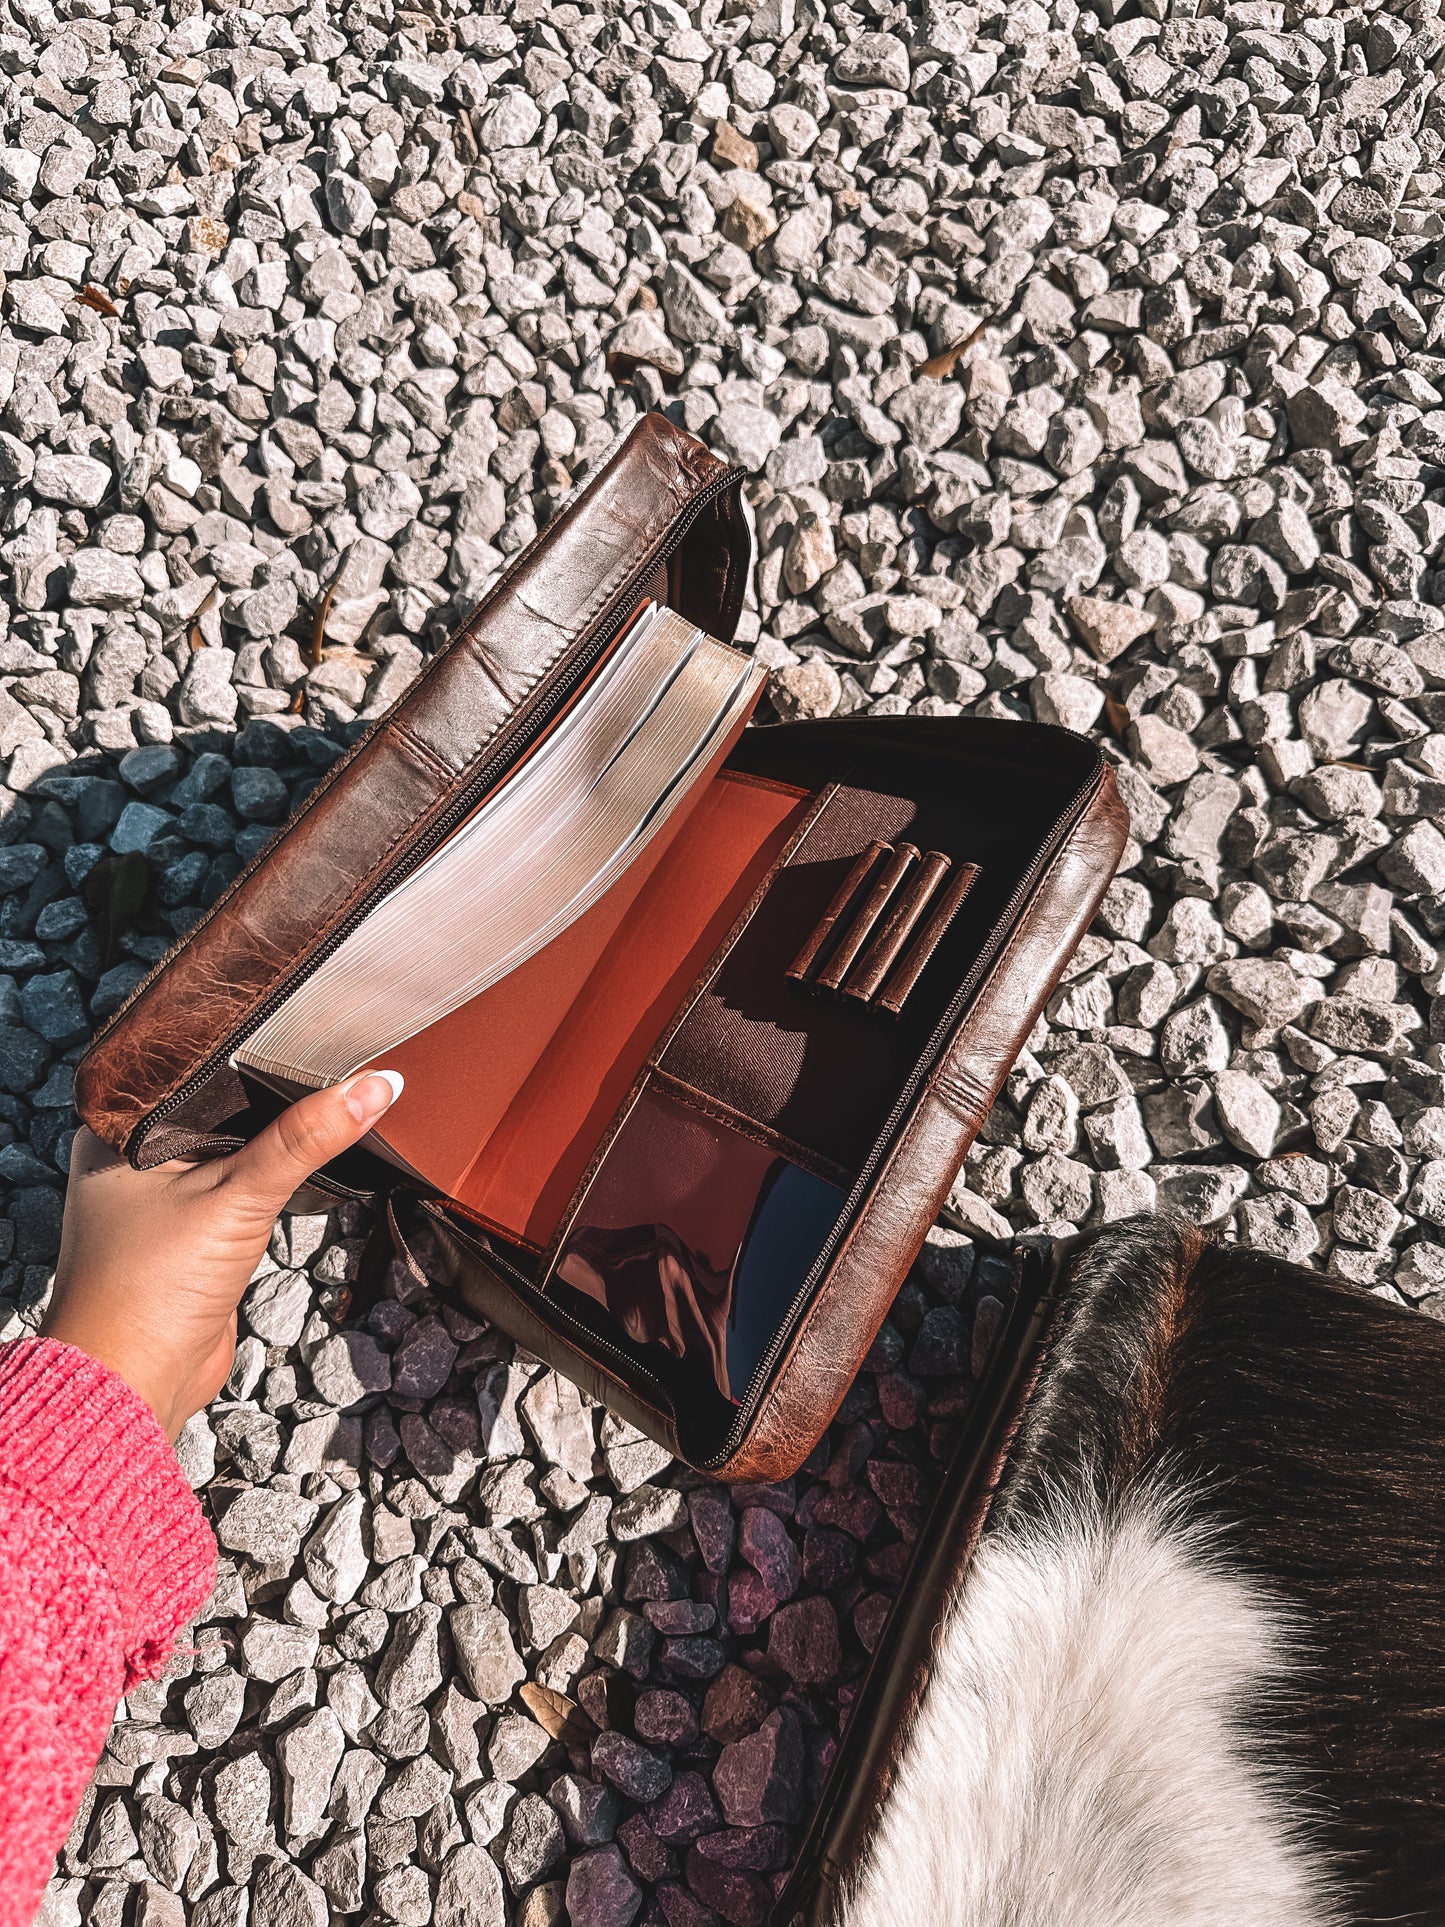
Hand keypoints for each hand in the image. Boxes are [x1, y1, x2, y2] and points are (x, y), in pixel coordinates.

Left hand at [42, 1072, 403, 1441]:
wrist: (135, 1386)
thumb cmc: (150, 1291)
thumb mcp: (238, 1197)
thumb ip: (305, 1140)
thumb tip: (372, 1086)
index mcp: (113, 1131)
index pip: (193, 1068)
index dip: (251, 1050)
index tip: (309, 1030)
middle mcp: (129, 1158)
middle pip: (218, 1108)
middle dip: (273, 1098)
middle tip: (334, 1065)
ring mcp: (158, 1198)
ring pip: (232, 1149)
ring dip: (275, 1142)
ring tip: (329, 1106)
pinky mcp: (189, 1235)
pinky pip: (238, 1188)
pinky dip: (270, 1179)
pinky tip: (303, 1162)